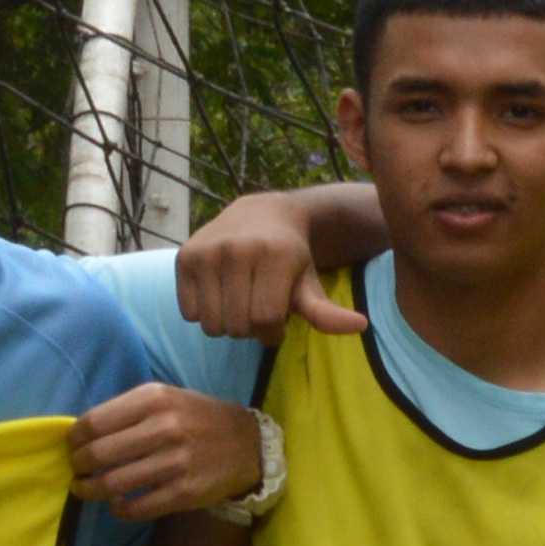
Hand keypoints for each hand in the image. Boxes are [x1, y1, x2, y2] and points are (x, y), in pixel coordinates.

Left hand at [72, 384, 267, 521]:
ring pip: (113, 484)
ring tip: (86, 490)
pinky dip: (119, 509)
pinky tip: (118, 503)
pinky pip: (137, 507)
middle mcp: (165, 428)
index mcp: (154, 399)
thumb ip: (126, 411)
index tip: (73, 447)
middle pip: (98, 454)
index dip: (74, 440)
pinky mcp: (185, 493)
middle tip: (77, 471)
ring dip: (90, 490)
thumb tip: (81, 434)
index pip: (94, 423)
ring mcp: (176, 462)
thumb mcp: (165, 398)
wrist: (248, 444)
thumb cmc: (197, 418)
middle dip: (79, 466)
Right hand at [180, 193, 362, 339]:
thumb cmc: (291, 257)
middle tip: (257, 309)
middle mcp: (237, 248)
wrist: (260, 214)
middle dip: (251, 329)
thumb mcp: (310, 283)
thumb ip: (327, 311)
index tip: (279, 320)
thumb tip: (360, 325)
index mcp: (274, 255)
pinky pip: (189, 313)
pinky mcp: (184, 257)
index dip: (273, 332)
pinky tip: (219, 294)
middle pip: (237, 326)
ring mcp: (207, 251)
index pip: (266, 320)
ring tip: (240, 302)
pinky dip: (204, 313)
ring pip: (211, 325)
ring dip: (227, 325)